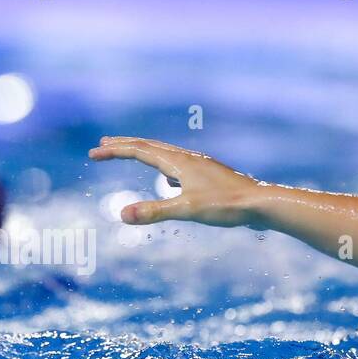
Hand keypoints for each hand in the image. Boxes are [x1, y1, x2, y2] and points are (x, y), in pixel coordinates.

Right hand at [88, 136, 265, 227]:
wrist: (264, 203)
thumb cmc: (227, 206)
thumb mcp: (187, 210)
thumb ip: (154, 211)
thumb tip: (121, 214)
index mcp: (178, 162)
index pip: (138, 151)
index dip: (114, 151)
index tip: (93, 153)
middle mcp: (186, 158)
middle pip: (149, 145)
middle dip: (124, 144)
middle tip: (103, 144)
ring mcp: (199, 165)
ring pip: (164, 152)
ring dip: (142, 151)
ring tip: (131, 154)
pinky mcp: (208, 175)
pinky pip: (177, 164)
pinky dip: (162, 164)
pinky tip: (169, 180)